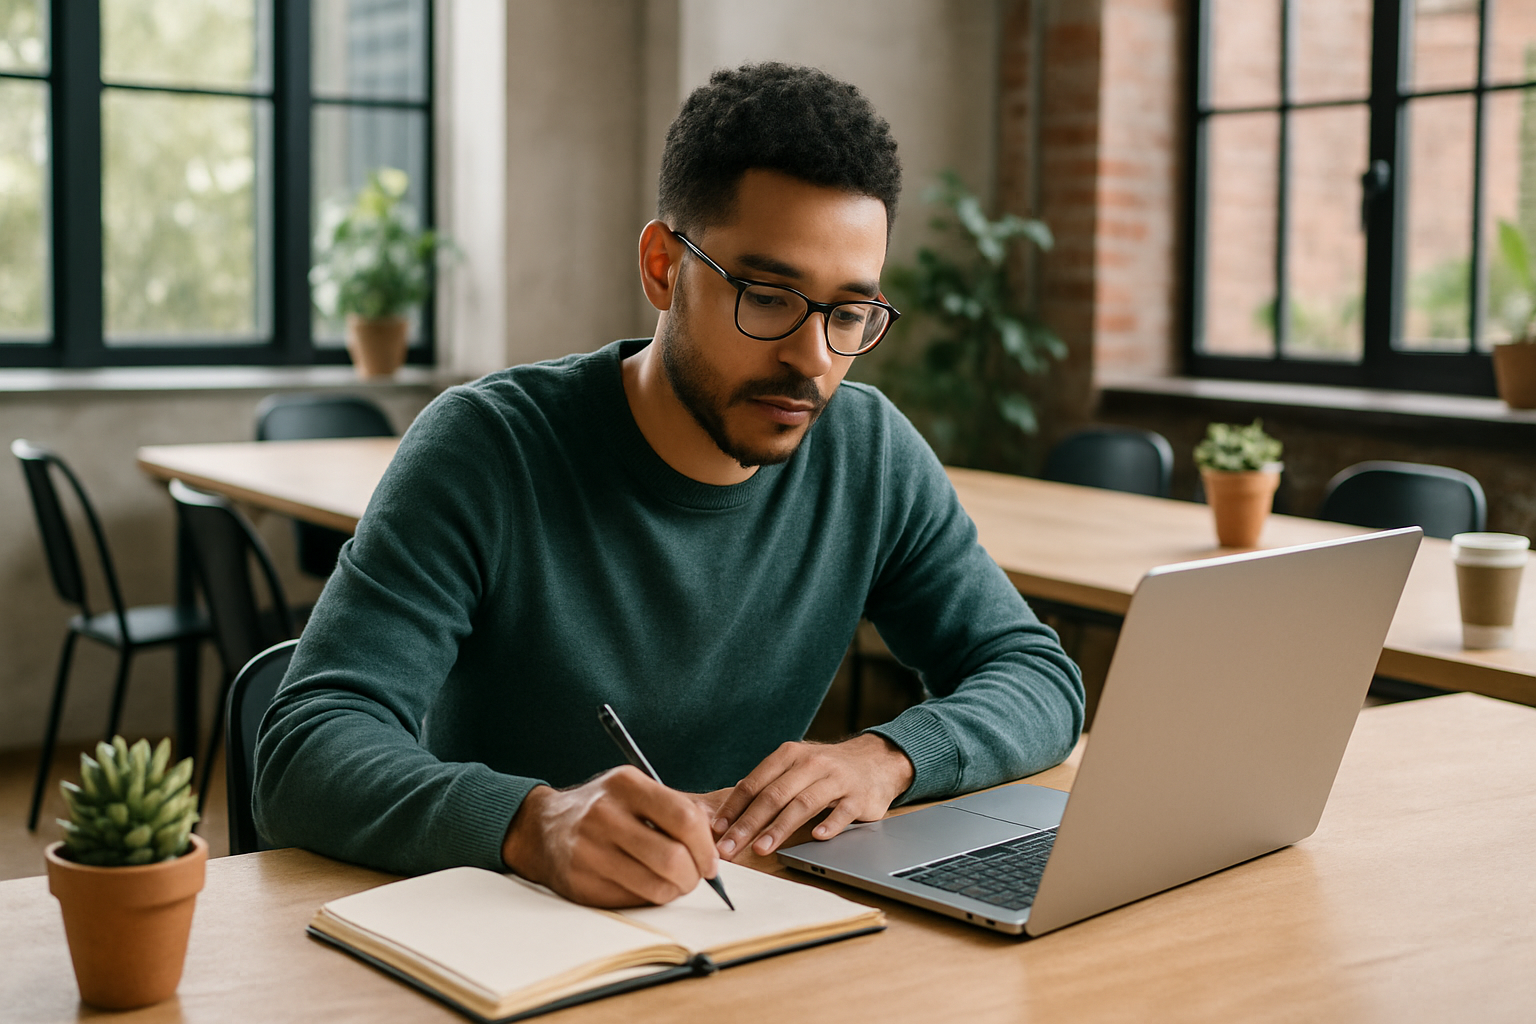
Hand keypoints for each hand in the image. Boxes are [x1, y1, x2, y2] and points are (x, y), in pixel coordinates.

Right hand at [500, 766, 719, 907]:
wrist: (543, 828)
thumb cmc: (603, 809)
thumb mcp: (634, 790)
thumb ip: (674, 808)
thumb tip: (715, 843)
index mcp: (625, 785)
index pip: (684, 818)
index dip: (706, 847)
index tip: (710, 862)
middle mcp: (605, 815)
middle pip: (673, 858)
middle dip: (694, 876)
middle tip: (694, 877)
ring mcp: (590, 850)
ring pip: (656, 887)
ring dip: (675, 891)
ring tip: (673, 883)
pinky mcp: (581, 882)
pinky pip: (633, 901)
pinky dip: (649, 899)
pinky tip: (645, 885)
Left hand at [710, 733, 914, 858]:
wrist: (876, 760)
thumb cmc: (827, 769)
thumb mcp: (796, 767)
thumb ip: (767, 785)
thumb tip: (730, 810)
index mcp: (789, 756)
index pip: (754, 783)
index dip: (734, 808)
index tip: (717, 830)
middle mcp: (811, 764)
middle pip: (774, 796)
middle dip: (748, 824)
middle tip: (730, 848)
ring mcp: (836, 779)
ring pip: (803, 804)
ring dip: (780, 828)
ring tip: (761, 848)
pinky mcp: (859, 796)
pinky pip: (842, 811)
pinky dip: (830, 824)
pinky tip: (817, 837)